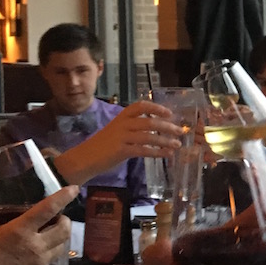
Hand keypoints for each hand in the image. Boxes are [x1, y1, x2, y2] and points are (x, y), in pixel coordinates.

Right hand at [0, 188, 78, 264]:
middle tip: (55, 217)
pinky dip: (47, 255)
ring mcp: (41, 264)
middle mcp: (37, 246)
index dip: (63, 197)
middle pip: (65, 229)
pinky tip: (33, 255)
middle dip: (64, 220)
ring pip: (61, 246)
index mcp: (21, 231)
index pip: (48, 209)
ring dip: (59, 237)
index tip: (74, 189)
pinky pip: (50, 262)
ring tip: (47, 234)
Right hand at [52, 101, 181, 185]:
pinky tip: (167, 154)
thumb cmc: (103, 145)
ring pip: (148, 136)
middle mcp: (122, 124)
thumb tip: (157, 127)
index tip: (169, 113)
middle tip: (180, 131)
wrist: (85, 158)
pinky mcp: (121, 151)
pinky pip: (143, 150)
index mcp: (121, 117)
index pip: (141, 106)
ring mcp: (121, 137)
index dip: (156, 108)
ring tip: (177, 144)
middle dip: (167, 126)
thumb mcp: (118, 130)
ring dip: (165, 140)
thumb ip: (134, 127)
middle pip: (149, 121)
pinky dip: (157, 152)